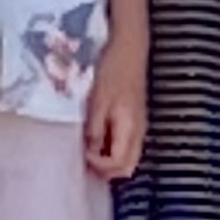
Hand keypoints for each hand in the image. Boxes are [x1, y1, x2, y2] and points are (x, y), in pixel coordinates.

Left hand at [84, 36, 148, 179]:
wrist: (128, 48)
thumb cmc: (112, 71)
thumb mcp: (97, 101)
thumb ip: (94, 130)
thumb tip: (89, 154)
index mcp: (130, 128)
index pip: (118, 164)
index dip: (98, 166)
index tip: (81, 154)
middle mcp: (138, 131)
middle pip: (127, 167)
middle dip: (105, 170)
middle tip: (84, 160)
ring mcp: (138, 125)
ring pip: (127, 157)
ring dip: (107, 161)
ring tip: (87, 149)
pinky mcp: (134, 119)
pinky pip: (125, 145)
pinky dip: (111, 149)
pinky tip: (95, 137)